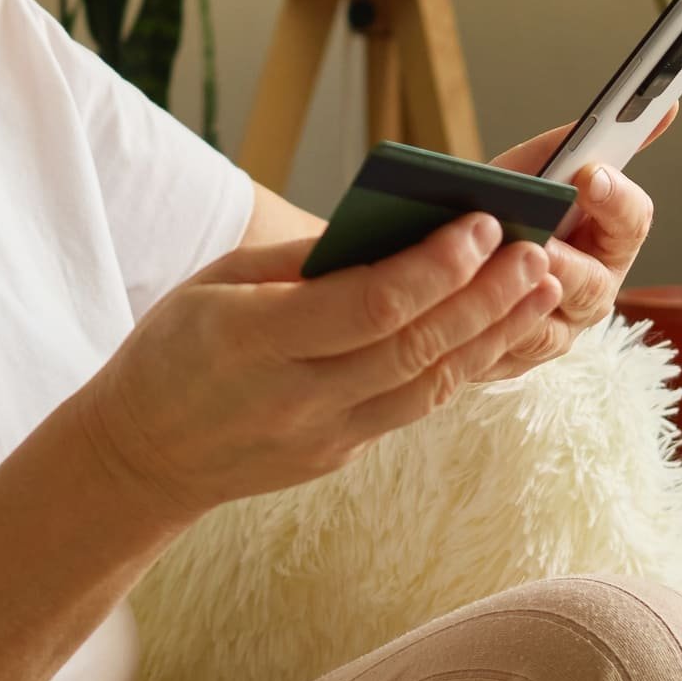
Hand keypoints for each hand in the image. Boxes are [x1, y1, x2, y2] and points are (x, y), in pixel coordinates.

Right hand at [72, 210, 562, 527]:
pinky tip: (498, 330)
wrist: (142, 455)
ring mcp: (322, 437)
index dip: (433, 267)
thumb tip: (394, 229)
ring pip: (428, 386)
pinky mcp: (341, 456)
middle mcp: (295, 397)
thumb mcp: (217, 282)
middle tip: (534, 250)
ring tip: (539, 288)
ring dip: (492, 335)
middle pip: (412, 348)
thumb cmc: (176, 348)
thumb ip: (301, 261)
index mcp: (253, 340)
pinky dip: (462, 367)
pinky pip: (413, 407)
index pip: (367, 306)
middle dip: (483, 298)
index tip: (481, 224)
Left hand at [470, 104, 676, 381]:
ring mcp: (557, 331)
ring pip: (548, 329)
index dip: (615, 198)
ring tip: (496, 280)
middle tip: (538, 245)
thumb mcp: (533, 170)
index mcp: (610, 240)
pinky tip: (463, 313)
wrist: (446, 252)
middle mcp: (592, 291)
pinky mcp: (515, 361)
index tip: (589, 174)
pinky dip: (483, 334)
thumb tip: (662, 107)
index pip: (634, 220)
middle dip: (565, 264)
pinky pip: (504, 356)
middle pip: (593, 285)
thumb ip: (579, 142)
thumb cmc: (503, 206)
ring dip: (521, 305)